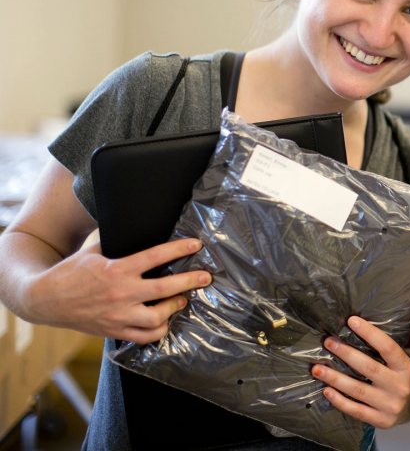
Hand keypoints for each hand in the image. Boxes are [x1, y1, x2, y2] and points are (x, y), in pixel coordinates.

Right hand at [32, 237, 210, 343]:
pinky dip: (158, 330)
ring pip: (157, 318)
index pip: (155, 256)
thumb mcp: (94, 251)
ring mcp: (117, 315)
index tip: (196, 244)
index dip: (179, 248)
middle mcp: (120, 294)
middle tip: (205, 277)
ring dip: (174, 308)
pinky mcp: (113, 331)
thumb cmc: (71, 272)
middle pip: (164, 289)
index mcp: (116, 269)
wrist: (44, 299)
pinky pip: (144, 337)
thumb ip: (119, 245)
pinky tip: (164, 321)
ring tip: (182, 299)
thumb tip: (143, 231)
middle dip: (189, 282)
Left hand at [311, 316, 409, 428]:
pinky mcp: (381, 420)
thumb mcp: (402, 362)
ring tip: (317, 369)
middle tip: (328, 342)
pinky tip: (326, 390)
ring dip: (335, 378)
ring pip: (358, 390)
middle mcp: (400, 386)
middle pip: (369, 368)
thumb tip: (357, 328)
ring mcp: (390, 405)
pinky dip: (339, 400)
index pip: (388, 347)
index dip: (370, 333)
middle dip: (346, 353)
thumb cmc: (402, 377)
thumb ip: (386, 349)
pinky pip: (356, 410)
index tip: (351, 321)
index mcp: (406, 368)